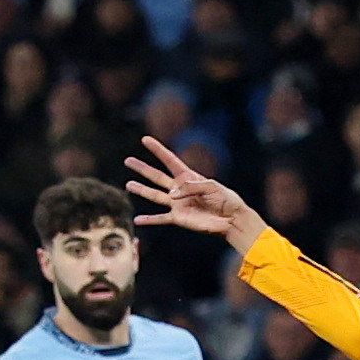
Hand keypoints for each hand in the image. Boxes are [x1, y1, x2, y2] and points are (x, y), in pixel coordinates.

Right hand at [125, 136, 265, 251]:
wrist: (231, 219)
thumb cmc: (226, 200)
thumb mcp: (212, 186)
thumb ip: (191, 187)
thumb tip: (172, 195)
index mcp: (188, 177)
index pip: (169, 160)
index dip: (157, 150)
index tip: (145, 139)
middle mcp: (180, 189)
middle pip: (156, 176)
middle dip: (142, 168)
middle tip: (128, 160)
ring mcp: (178, 204)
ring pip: (155, 195)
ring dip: (141, 190)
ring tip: (129, 185)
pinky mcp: (179, 218)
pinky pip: (161, 219)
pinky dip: (149, 220)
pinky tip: (137, 220)